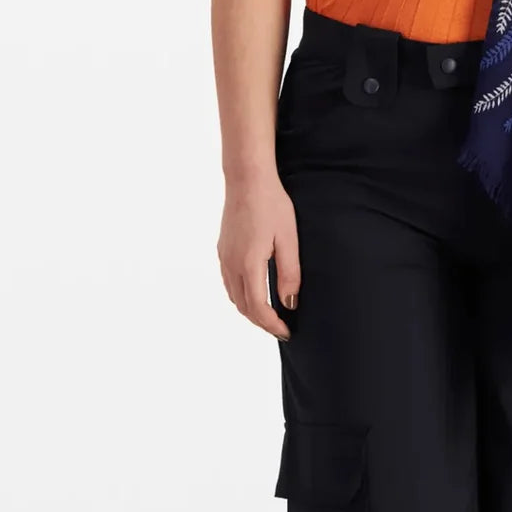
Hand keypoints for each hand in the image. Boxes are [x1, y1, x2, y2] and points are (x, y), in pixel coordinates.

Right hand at [216, 176, 300, 341]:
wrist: (247, 179)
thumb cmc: (272, 205)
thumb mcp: (288, 238)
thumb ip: (289, 273)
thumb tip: (289, 302)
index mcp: (248, 264)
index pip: (257, 307)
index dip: (271, 324)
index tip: (286, 332)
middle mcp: (231, 264)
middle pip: (243, 306)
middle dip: (261, 322)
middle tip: (281, 328)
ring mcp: (224, 257)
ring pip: (233, 296)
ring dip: (250, 310)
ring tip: (270, 315)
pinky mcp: (222, 249)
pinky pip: (228, 282)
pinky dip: (241, 296)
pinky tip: (253, 293)